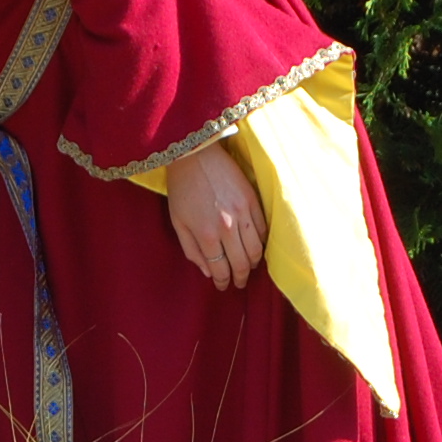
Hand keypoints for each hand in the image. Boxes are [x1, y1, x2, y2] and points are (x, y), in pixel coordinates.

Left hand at [165, 141, 266, 290]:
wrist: (196, 154)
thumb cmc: (182, 188)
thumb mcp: (177, 221)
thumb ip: (191, 250)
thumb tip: (207, 272)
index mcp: (206, 234)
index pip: (221, 269)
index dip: (223, 281)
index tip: (224, 286)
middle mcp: (227, 227)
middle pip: (241, 263)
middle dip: (240, 278)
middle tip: (238, 283)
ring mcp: (243, 213)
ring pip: (256, 250)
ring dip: (253, 263)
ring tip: (248, 268)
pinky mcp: (253, 200)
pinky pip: (263, 229)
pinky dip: (260, 242)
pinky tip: (254, 246)